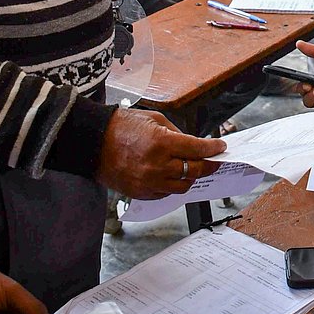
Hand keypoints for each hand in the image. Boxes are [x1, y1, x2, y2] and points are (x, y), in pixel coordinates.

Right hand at [96, 107, 225, 198]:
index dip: (213, 149)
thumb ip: (176, 133)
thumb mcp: (154, 119)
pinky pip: (166, 194)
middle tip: (213, 160)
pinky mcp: (141, 193)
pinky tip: (174, 176)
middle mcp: (157, 166)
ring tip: (193, 169)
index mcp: (162, 143)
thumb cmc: (120, 126)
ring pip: (183, 186)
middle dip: (208, 165)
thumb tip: (192, 144)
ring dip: (191, 177)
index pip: (198, 150)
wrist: (93, 142)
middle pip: (194, 170)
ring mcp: (149, 182)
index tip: (220, 148)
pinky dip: (173, 185)